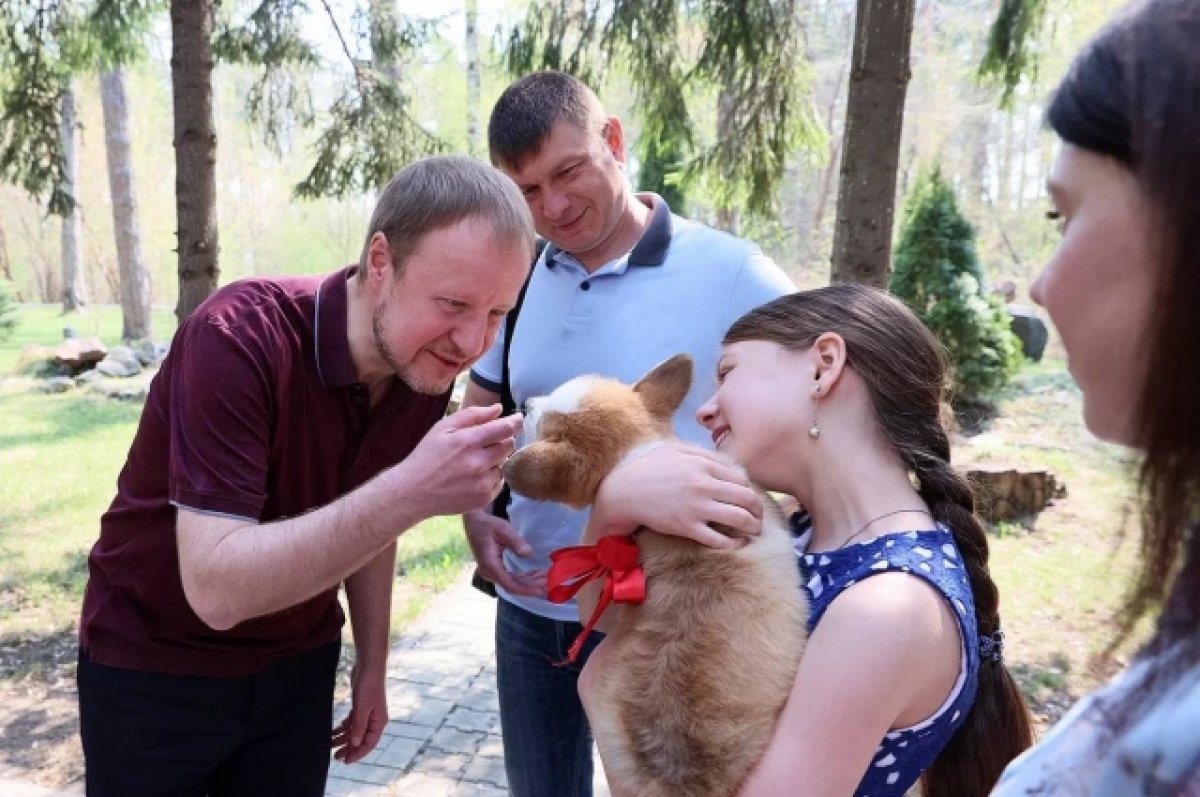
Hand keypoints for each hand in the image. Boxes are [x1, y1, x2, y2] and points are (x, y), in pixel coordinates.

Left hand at [332, 661, 386, 763]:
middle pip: (361, 739)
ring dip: (343, 738)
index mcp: (379, 722)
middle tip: (336, 757)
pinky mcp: (360, 707)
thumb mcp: (362, 708)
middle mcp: (375, 719)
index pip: (369, 743)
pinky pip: (351, 722)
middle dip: (349, 748)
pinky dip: (343, 728)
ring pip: (355, 731)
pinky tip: (333, 732)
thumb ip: (359, 726)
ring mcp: (368, 713)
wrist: (369, 666)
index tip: (346, 761)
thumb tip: (355, 743)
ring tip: (331, 745)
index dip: (358, 753)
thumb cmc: (369, 685)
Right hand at [392, 404, 522, 519]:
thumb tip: (499, 409)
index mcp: (467, 441)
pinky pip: (499, 483)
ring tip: (473, 462)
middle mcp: (478, 462)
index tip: (518, 419)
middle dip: (502, 441)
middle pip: (508, 446)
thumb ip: (472, 415)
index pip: (504, 429)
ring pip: (504, 465)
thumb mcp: (442, 428)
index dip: (515, 422)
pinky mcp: (483, 498)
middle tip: (486, 443)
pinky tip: (473, 476)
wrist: (413, 492)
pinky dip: (491, 477)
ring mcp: (481, 482)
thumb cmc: (427, 456)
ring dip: (495, 460)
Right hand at [463, 510, 545, 596]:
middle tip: (549, 582)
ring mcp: (490, 572)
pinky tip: (536, 575)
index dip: (525, 589)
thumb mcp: (502, 529)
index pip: (509, 584)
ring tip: (546, 578)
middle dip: (531, 586)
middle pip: (512, 585)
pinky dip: (523, 578)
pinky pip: (510, 578)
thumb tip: (528, 553)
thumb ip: (515, 541)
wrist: (474, 523)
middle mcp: (488, 572)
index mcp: (489, 564)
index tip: (540, 590)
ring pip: (512, 583)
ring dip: (529, 582)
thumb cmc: (487, 525)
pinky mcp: (494, 570)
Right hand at [592, 441, 762, 548]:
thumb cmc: (648, 468)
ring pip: (739, 518)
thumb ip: (702, 454)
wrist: (624, 490)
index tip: (750, 499)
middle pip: (746, 498)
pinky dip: (734, 544)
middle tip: (758, 517)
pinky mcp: (687, 527)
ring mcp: (697, 507)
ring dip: (752, 526)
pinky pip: (719, 539)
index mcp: (703, 465)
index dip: (750, 491)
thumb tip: (726, 463)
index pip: (741, 479)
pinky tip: (737, 544)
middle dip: (758, 510)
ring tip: (753, 531)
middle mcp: (704, 485)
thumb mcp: (675, 450)